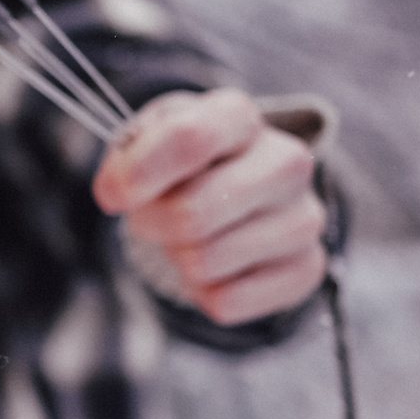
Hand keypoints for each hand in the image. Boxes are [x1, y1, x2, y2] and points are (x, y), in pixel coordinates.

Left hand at [92, 87, 328, 326]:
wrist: (232, 189)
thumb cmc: (183, 164)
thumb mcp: (148, 142)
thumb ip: (126, 160)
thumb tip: (116, 191)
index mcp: (239, 117)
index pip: (188, 139)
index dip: (137, 174)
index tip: (112, 195)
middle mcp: (286, 161)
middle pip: (191, 214)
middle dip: (152, 224)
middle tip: (150, 218)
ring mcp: (304, 216)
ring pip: (205, 262)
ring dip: (179, 257)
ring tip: (190, 237)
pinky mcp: (306, 267)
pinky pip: (227, 301)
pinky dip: (202, 292)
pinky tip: (215, 266)